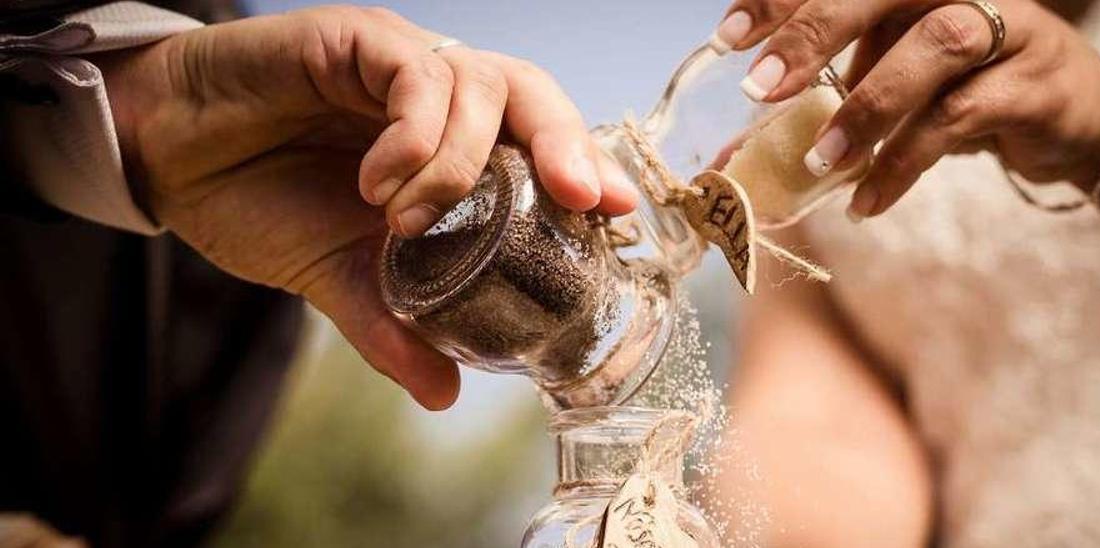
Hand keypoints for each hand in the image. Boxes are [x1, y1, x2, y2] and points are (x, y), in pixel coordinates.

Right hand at [92, 6, 636, 408]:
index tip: (617, 214)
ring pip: (480, 83)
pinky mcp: (354, 38)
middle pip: (533, 95)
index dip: (586, 169)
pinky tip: (382, 186)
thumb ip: (392, 325)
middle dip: (567, 146)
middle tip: (580, 201)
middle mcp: (438, 94)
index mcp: (454, 141)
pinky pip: (415, 73)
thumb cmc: (264, 200)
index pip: (541, 141)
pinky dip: (415, 136)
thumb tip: (443, 393)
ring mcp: (400, 61)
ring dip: (461, 163)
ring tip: (409, 222)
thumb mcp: (338, 275)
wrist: (170, 157)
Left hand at [710, 0, 1099, 218]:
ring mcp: (1006, 27)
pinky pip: (960, 118)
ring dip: (868, 106)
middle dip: (814, 34)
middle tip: (761, 88)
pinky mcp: (1032, 84)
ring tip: (820, 160)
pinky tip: (866, 198)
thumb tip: (733, 154)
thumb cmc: (962, 86)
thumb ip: (822, 101)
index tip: (727, 37)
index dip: (781, 1)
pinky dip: (905, 162)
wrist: (1074, 112)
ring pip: (933, 47)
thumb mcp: (888, 78)